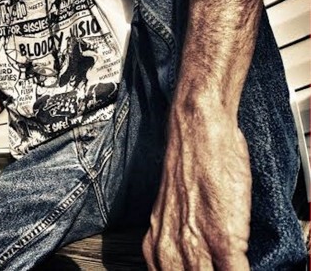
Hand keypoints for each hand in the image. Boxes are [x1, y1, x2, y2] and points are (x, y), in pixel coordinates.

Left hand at [142, 106, 251, 269]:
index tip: (202, 270)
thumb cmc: (190, 163)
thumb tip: (195, 257)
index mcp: (156, 243)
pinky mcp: (223, 239)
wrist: (197, 130)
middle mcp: (170, 249)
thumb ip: (178, 237)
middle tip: (214, 268)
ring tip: (230, 269)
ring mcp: (196, 245)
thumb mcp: (173, 208)